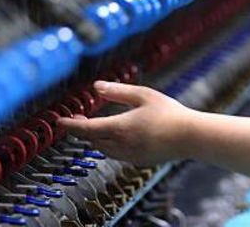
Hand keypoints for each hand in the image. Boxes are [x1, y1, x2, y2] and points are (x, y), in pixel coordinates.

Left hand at [57, 81, 192, 166]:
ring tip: (94, 124)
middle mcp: (121, 146)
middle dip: (82, 129)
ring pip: (102, 148)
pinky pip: (115, 153)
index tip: (59, 121)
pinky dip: (109, 144)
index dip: (70, 125)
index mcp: (120, 128)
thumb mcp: (143, 95)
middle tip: (77, 117)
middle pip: (91, 140)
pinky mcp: (138, 161)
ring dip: (95, 137)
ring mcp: (129, 156)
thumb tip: (96, 87)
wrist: (191, 137)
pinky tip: (115, 135)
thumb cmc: (169, 113)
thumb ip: (117, 91)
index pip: (85, 129)